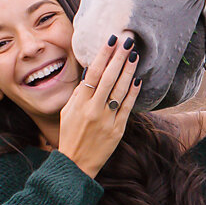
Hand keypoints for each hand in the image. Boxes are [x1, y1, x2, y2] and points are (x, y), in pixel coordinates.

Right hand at [59, 32, 141, 177]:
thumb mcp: (67, 112)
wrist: (76, 164)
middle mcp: (93, 110)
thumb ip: (79, 92)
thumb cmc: (70, 134)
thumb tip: (91, 71)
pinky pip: (128, 108)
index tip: (111, 40)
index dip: (104, 55)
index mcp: (79, 103)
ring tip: (134, 55)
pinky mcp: (117, 130)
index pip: (94, 73)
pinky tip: (137, 79)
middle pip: (109, 78)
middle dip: (119, 57)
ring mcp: (107, 120)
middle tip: (128, 41)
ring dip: (128, 71)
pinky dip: (133, 93)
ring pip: (120, 90)